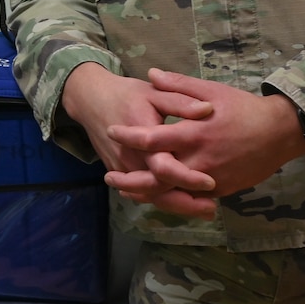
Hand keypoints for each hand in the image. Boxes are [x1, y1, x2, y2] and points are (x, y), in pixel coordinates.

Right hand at [61, 63, 217, 218]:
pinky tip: (183, 204)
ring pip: (150, 195)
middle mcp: (131, 157)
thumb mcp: (154, 92)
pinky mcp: (119, 172)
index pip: (164, 166)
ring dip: (176, 206)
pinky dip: (161, 200)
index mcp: (143, 136)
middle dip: (185, 203)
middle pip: (158, 189)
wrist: (92, 100)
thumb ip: (180, 102)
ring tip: (204, 211)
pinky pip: (141, 191)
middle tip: (212, 208)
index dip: (186, 177)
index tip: (210, 182)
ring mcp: (122, 168)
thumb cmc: (127, 94)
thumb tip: (208, 109)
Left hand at [105, 69, 304, 197]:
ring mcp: (210, 178)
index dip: (129, 137)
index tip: (112, 131)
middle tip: (108, 176)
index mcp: (194, 132)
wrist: (280, 133)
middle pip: (156, 176)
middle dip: (129, 179)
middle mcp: (199, 160)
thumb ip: (179, 85)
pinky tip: (154, 196)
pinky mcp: (219, 190)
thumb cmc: (244, 108)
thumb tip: (150, 74)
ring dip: (145, 194)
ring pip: (171, 193)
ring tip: (125, 190)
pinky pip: (189, 198)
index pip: (153, 138)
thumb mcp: (212, 90)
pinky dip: (169, 198)